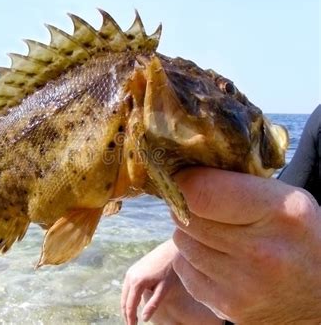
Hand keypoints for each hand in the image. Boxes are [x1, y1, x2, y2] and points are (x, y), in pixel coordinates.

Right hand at [121, 241, 176, 324]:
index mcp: (137, 282)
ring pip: (124, 293)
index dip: (130, 318)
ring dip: (126, 305)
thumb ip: (153, 304)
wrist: (170, 251)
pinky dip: (128, 297)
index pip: (130, 305)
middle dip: (126, 313)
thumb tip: (144, 319)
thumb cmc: (169, 270)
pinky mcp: (133, 269)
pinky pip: (127, 286)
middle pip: (124, 300)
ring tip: (131, 316)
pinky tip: (133, 302)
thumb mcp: (163, 289)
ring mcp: (130, 271)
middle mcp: (130, 276)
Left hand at [172, 167, 320, 323]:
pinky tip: (217, 260)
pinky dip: (192, 260)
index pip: (200, 192)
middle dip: (189, 206)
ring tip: (217, 235)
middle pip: (185, 215)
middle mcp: (261, 252)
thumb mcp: (285, 201)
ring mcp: (242, 284)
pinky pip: (183, 268)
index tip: (183, 177)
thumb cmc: (297, 238)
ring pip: (181, 241)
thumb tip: (183, 172)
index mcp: (281, 213)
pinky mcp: (226, 306)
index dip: (184, 181)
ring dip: (190, 233)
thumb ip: (237, 184)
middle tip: (205, 207)